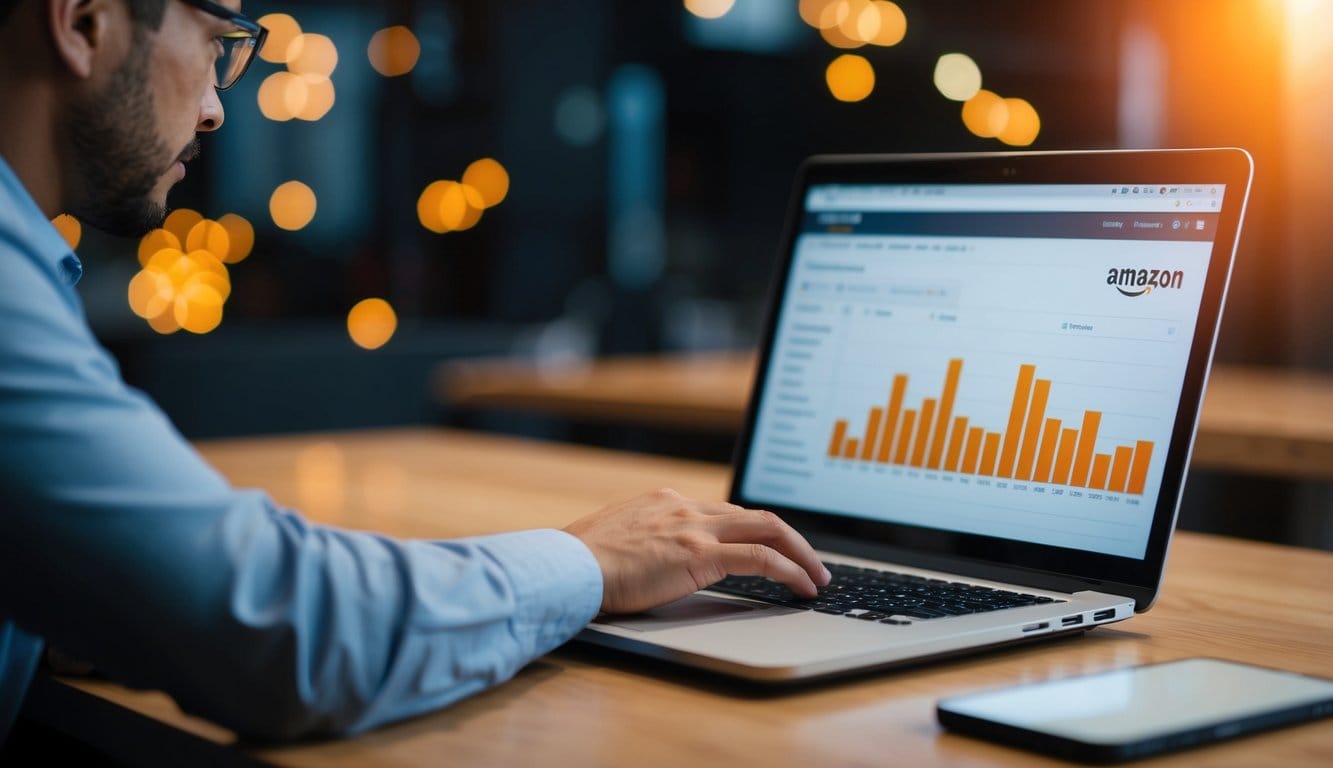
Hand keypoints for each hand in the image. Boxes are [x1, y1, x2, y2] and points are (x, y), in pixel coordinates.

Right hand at [562, 487, 830, 613]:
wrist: (567, 566)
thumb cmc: (582, 563)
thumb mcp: (620, 540)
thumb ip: (648, 542)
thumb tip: (658, 561)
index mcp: (667, 500)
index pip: (728, 511)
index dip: (758, 531)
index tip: (775, 548)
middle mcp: (685, 506)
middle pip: (757, 516)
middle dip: (792, 539)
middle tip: (812, 563)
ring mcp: (694, 527)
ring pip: (769, 530)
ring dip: (801, 555)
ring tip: (817, 578)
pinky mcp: (699, 554)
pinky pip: (760, 559)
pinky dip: (789, 571)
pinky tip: (801, 588)